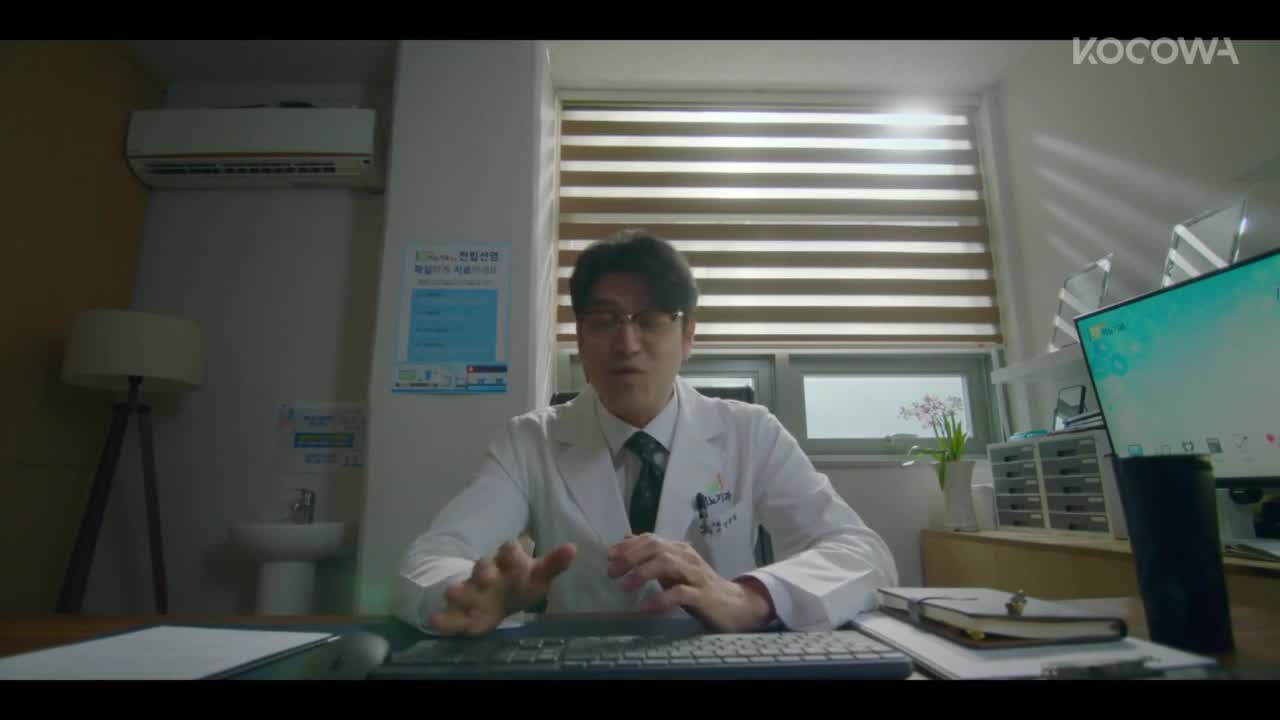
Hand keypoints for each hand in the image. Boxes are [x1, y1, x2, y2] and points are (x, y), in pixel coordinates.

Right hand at [428, 540, 575, 635]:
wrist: (498, 600)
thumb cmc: (520, 584)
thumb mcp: (539, 575)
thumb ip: (554, 563)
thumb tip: (573, 547)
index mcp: (508, 562)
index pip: (509, 551)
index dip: (512, 553)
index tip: (513, 552)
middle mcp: (487, 573)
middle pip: (483, 568)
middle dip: (483, 572)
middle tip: (486, 577)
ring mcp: (472, 592)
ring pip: (464, 589)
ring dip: (459, 592)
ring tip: (451, 594)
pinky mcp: (461, 614)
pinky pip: (451, 616)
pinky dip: (443, 620)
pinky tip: (434, 621)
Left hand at [607, 534, 773, 631]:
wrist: (735, 605)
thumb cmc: (699, 587)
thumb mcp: (674, 569)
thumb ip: (653, 556)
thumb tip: (626, 540)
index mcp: (679, 550)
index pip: (651, 539)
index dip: (628, 546)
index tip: (609, 555)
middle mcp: (687, 557)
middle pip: (656, 547)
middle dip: (630, 557)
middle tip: (611, 571)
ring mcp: (696, 575)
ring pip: (667, 564)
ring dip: (642, 573)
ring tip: (624, 586)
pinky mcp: (703, 596)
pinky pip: (680, 594)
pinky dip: (661, 599)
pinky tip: (646, 607)